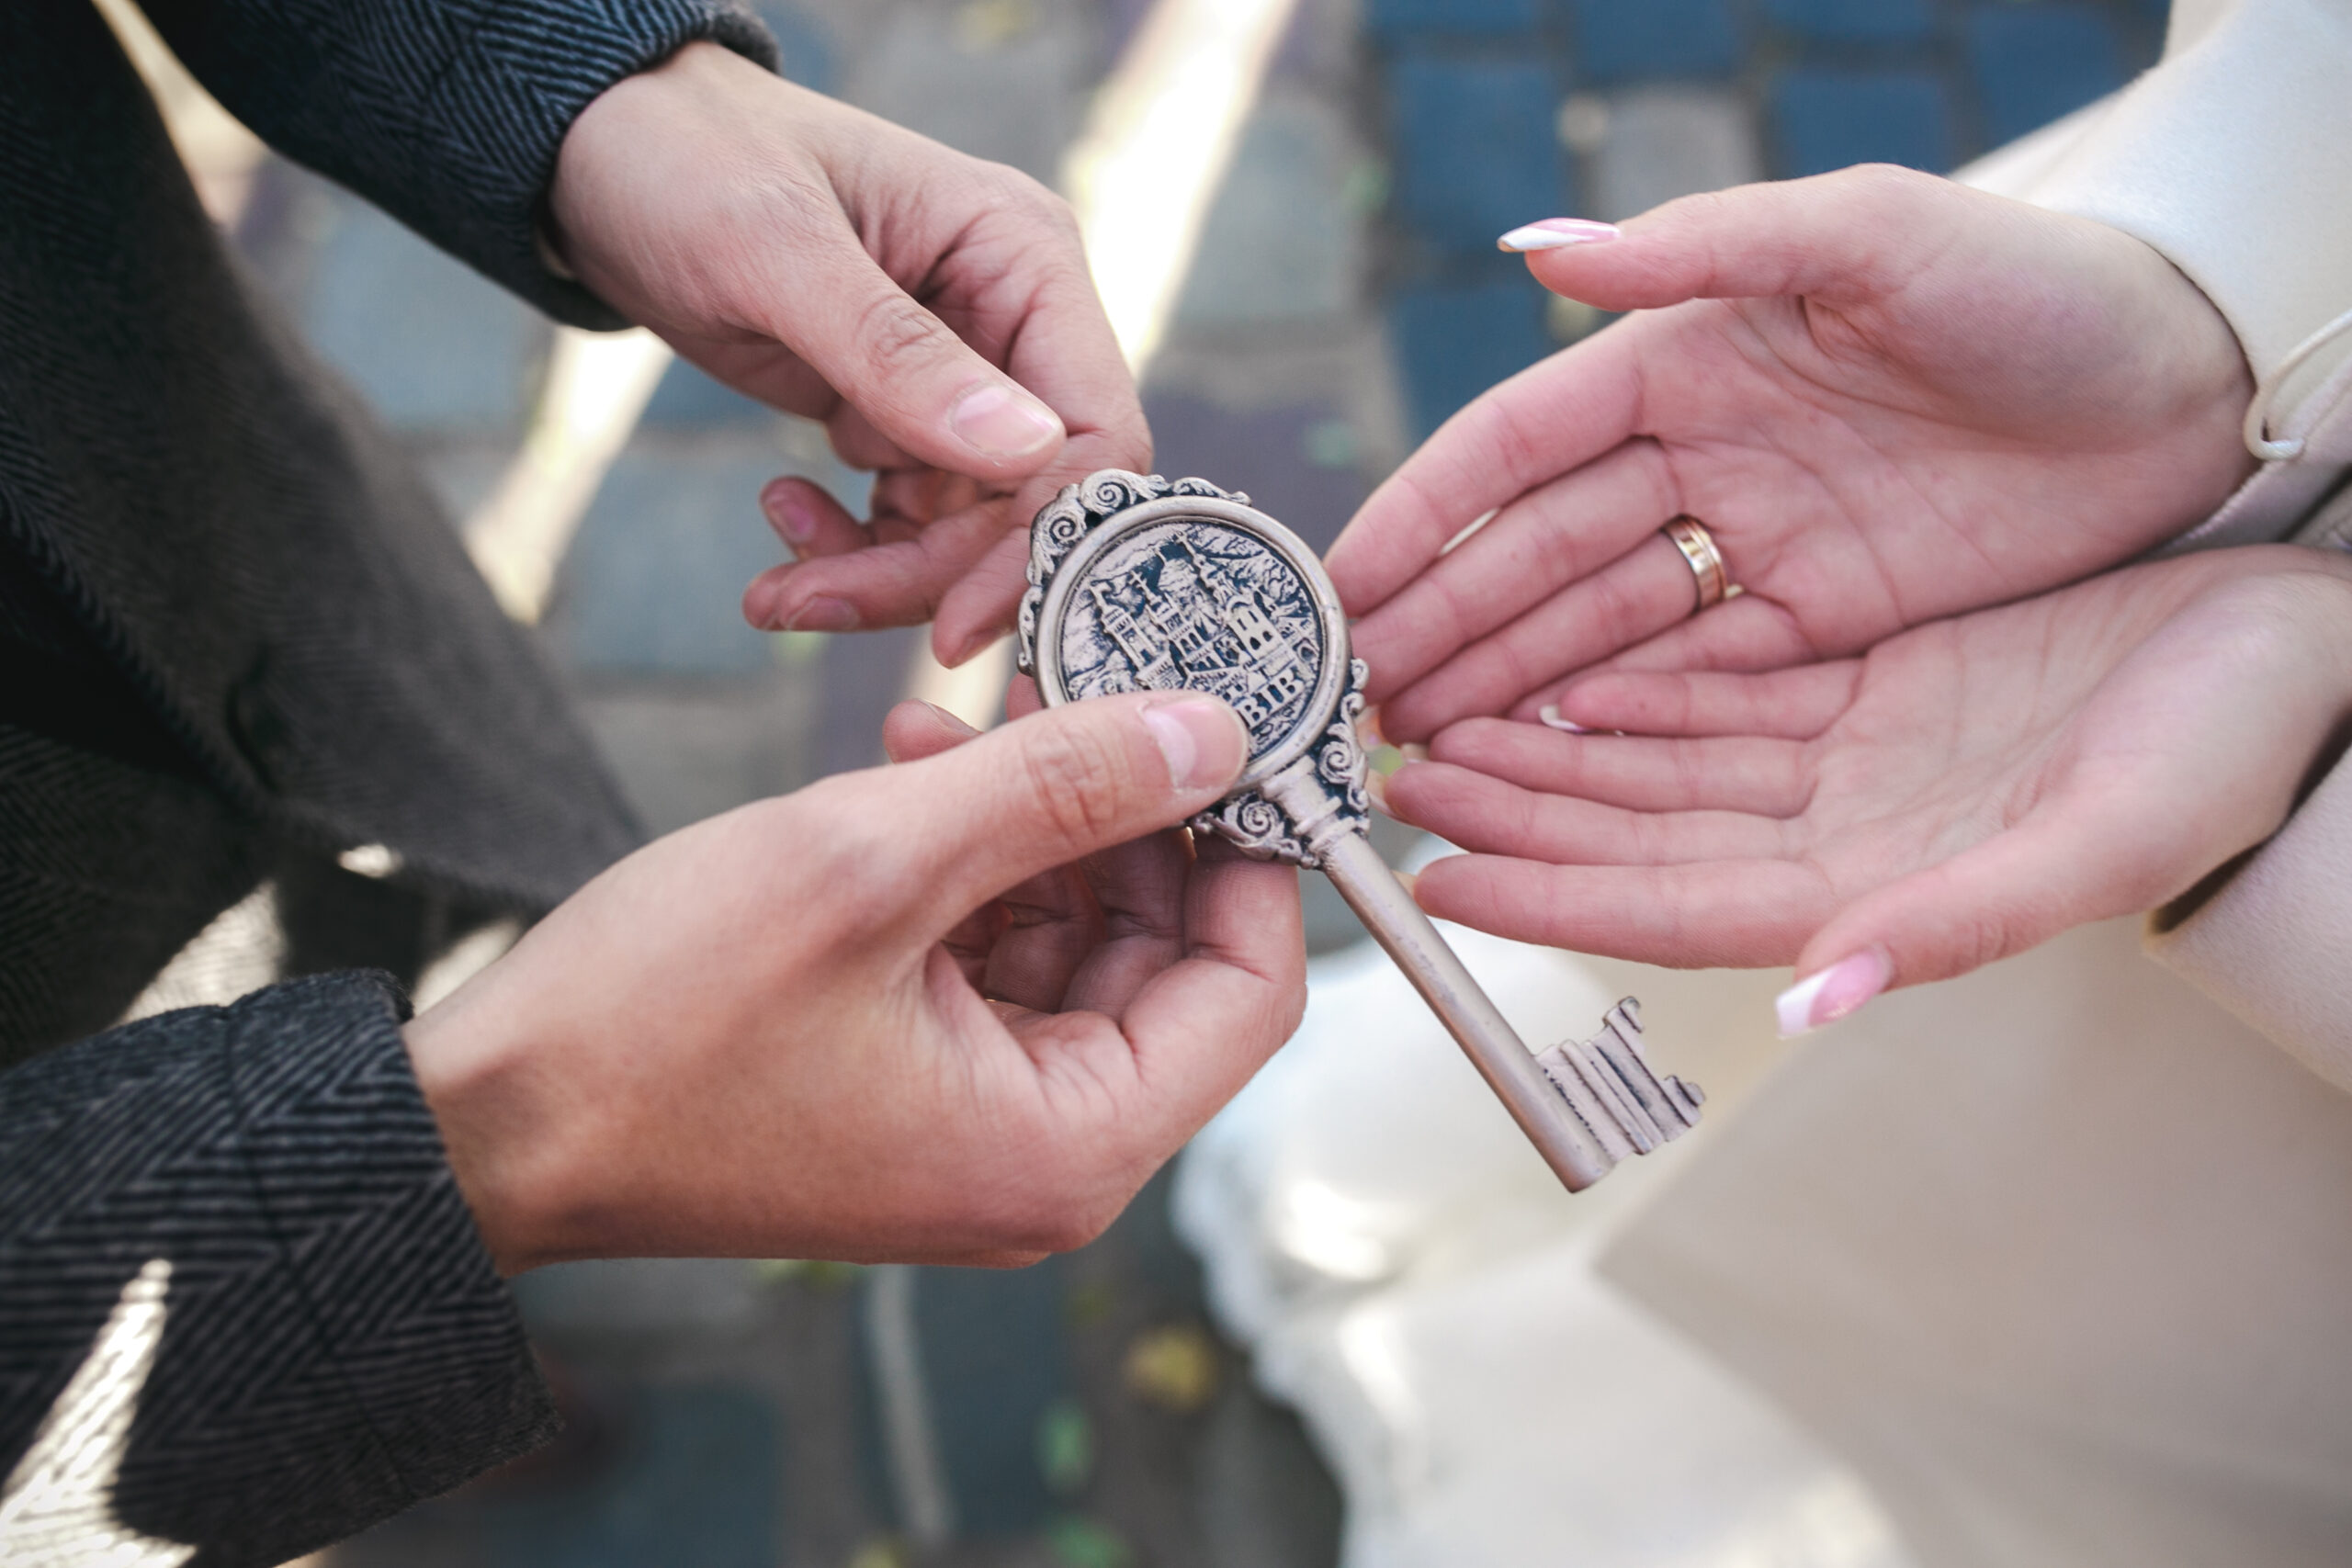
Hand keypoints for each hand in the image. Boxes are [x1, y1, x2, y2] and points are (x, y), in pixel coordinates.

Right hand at [405, 690, 1302, 1271]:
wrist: (492, 1124)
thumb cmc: (658, 1021)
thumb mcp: (875, 864)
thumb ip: (1062, 791)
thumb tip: (1214, 732)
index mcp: (1068, 1144)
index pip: (1250, 990)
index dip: (1252, 849)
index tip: (1222, 725)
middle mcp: (1046, 1153)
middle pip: (1169, 959)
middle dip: (1126, 817)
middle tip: (1070, 689)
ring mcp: (981, 1123)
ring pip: (1080, 943)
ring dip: (1036, 826)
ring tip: (944, 730)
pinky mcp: (918, 1085)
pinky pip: (997, 960)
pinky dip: (972, 867)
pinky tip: (908, 777)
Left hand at [549, 42, 1144, 663]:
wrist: (600, 153)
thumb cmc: (688, 160)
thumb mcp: (777, 251)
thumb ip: (898, 355)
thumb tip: (1027, 451)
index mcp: (1024, 258)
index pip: (1094, 434)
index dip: (1042, 541)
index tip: (953, 625)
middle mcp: (1014, 322)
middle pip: (1027, 505)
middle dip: (928, 573)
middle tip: (809, 603)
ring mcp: (962, 377)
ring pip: (967, 532)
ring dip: (879, 575)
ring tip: (776, 585)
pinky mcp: (902, 417)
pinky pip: (912, 523)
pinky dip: (851, 550)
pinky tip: (783, 513)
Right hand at [1327, 166, 2255, 741]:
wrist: (2190, 380)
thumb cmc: (2036, 283)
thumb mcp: (1871, 238)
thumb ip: (1703, 247)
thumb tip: (1534, 250)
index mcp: (1687, 356)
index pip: (1518, 448)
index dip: (1423, 517)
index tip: (1341, 585)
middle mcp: (1700, 454)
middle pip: (1538, 555)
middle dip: (1441, 626)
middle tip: (1357, 700)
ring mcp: (1754, 543)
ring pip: (1596, 627)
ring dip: (1503, 685)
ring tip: (1415, 749)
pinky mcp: (1821, 620)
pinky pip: (1689, 679)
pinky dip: (1608, 720)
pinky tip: (1535, 759)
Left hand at [1375, 547, 2351, 1017]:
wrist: (2306, 657)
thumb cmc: (2230, 753)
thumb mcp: (2101, 838)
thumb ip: (1955, 926)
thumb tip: (1814, 1001)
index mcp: (1877, 887)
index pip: (1670, 905)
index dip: (1551, 894)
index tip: (1439, 876)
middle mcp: (1843, 834)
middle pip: (1638, 830)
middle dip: (1515, 808)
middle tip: (1395, 778)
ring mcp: (1852, 761)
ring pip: (1660, 760)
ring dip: (1550, 745)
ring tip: (1439, 722)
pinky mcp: (1874, 689)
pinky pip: (1721, 693)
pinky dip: (1637, 688)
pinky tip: (1559, 669)